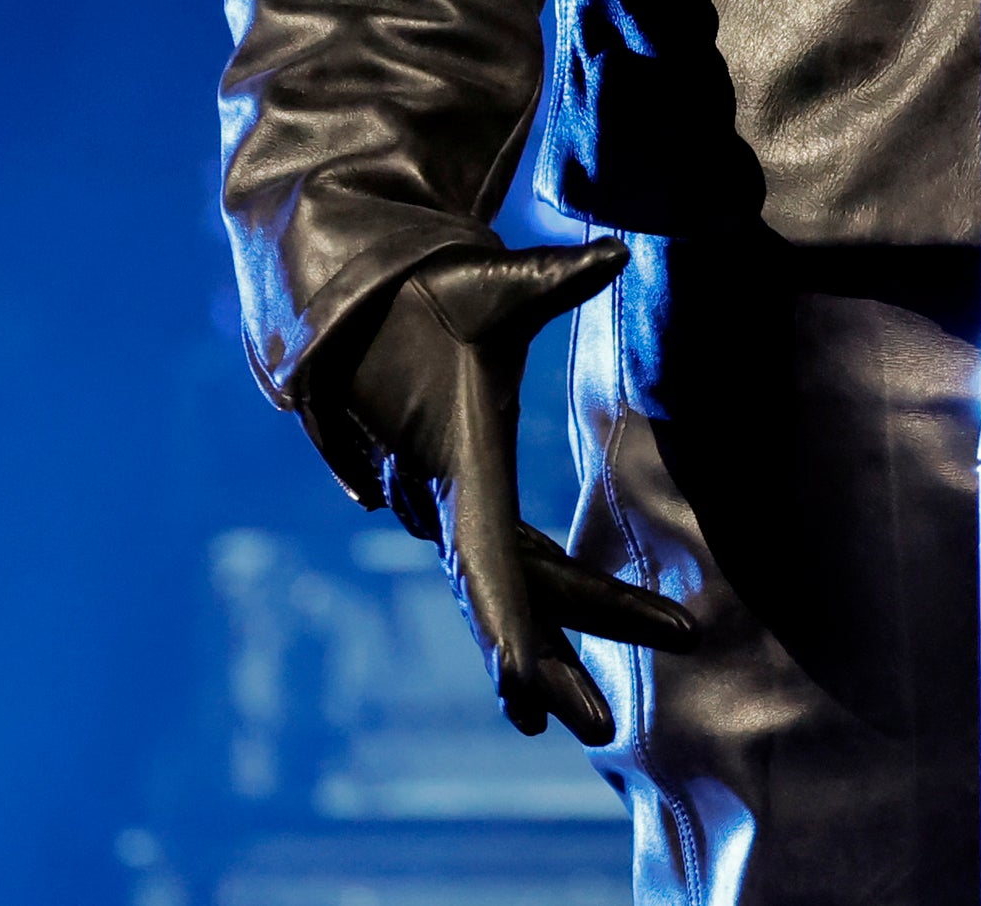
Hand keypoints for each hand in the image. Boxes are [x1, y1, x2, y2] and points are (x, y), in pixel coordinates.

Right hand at [335, 238, 695, 744]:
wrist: (363, 304)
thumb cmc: (433, 292)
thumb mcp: (497, 281)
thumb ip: (557, 276)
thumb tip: (617, 251)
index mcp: (459, 462)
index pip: (489, 560)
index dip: (510, 626)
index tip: (528, 689)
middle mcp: (446, 501)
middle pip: (508, 596)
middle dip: (550, 665)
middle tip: (601, 729)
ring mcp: (448, 507)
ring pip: (510, 586)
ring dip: (555, 641)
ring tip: (596, 715)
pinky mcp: (460, 498)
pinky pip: (504, 565)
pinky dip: (537, 605)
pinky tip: (568, 644)